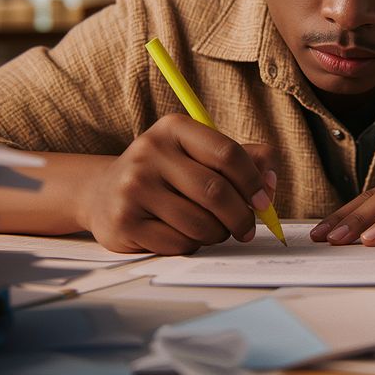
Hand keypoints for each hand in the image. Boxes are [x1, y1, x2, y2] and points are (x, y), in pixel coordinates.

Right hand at [75, 113, 277, 254]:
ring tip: (214, 230)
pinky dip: (193, 245)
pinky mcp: (125, 222)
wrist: (103, 193)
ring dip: (217, 234)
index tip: (264, 201)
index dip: (253, 182)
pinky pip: (179, 243)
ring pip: (200, 223)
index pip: (227, 154)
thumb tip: (270, 181)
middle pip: (216, 192)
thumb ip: (242, 160)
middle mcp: (150, 152)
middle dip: (241, 216)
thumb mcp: (198, 154)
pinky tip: (186, 235)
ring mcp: (133, 187)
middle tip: (247, 228)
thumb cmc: (166, 174)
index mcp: (174, 129)